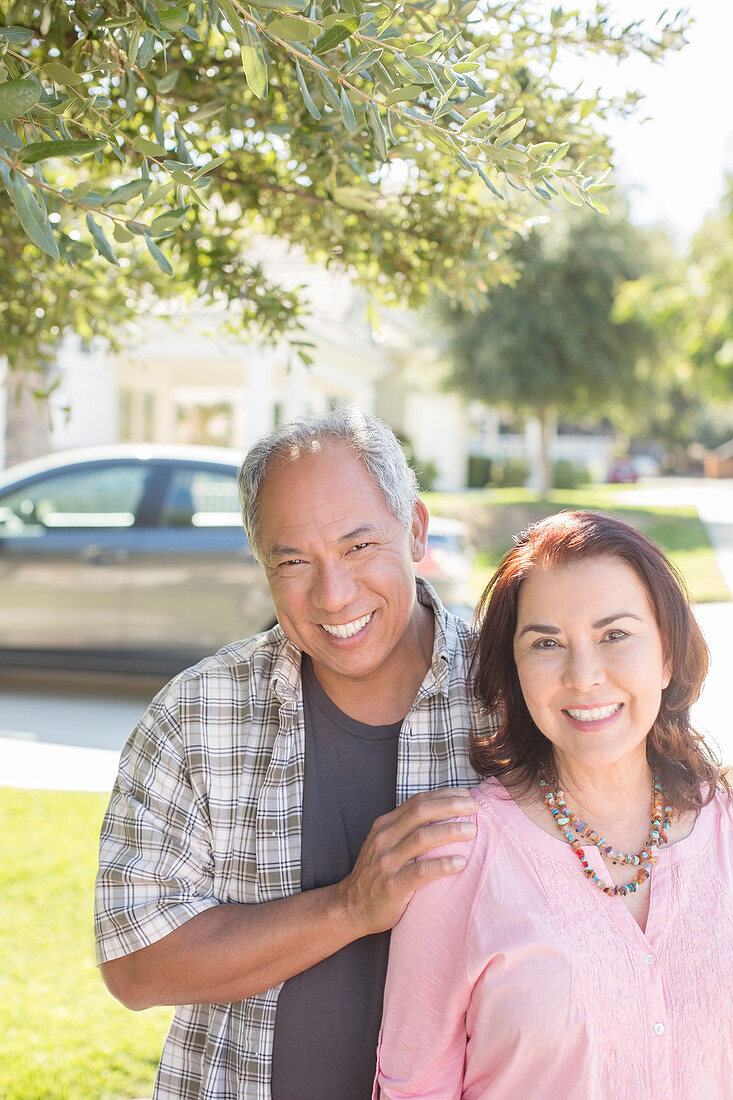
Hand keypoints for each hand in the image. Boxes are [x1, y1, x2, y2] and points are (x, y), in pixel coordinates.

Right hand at [334, 788, 476, 938]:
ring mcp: (387, 862)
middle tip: (474, 807)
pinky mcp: (393, 886)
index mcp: (385, 825)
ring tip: (472, 831)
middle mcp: (384, 839)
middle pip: (420, 813)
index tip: (466, 795)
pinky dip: (443, 865)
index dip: (443, 795)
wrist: (351, 908)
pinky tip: (461, 863)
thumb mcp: (386, 844)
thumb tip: (444, 815)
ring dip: (450, 832)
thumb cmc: (377, 874)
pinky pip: (421, 872)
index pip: (417, 802)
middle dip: (450, 806)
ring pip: (422, 838)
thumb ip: (407, 830)